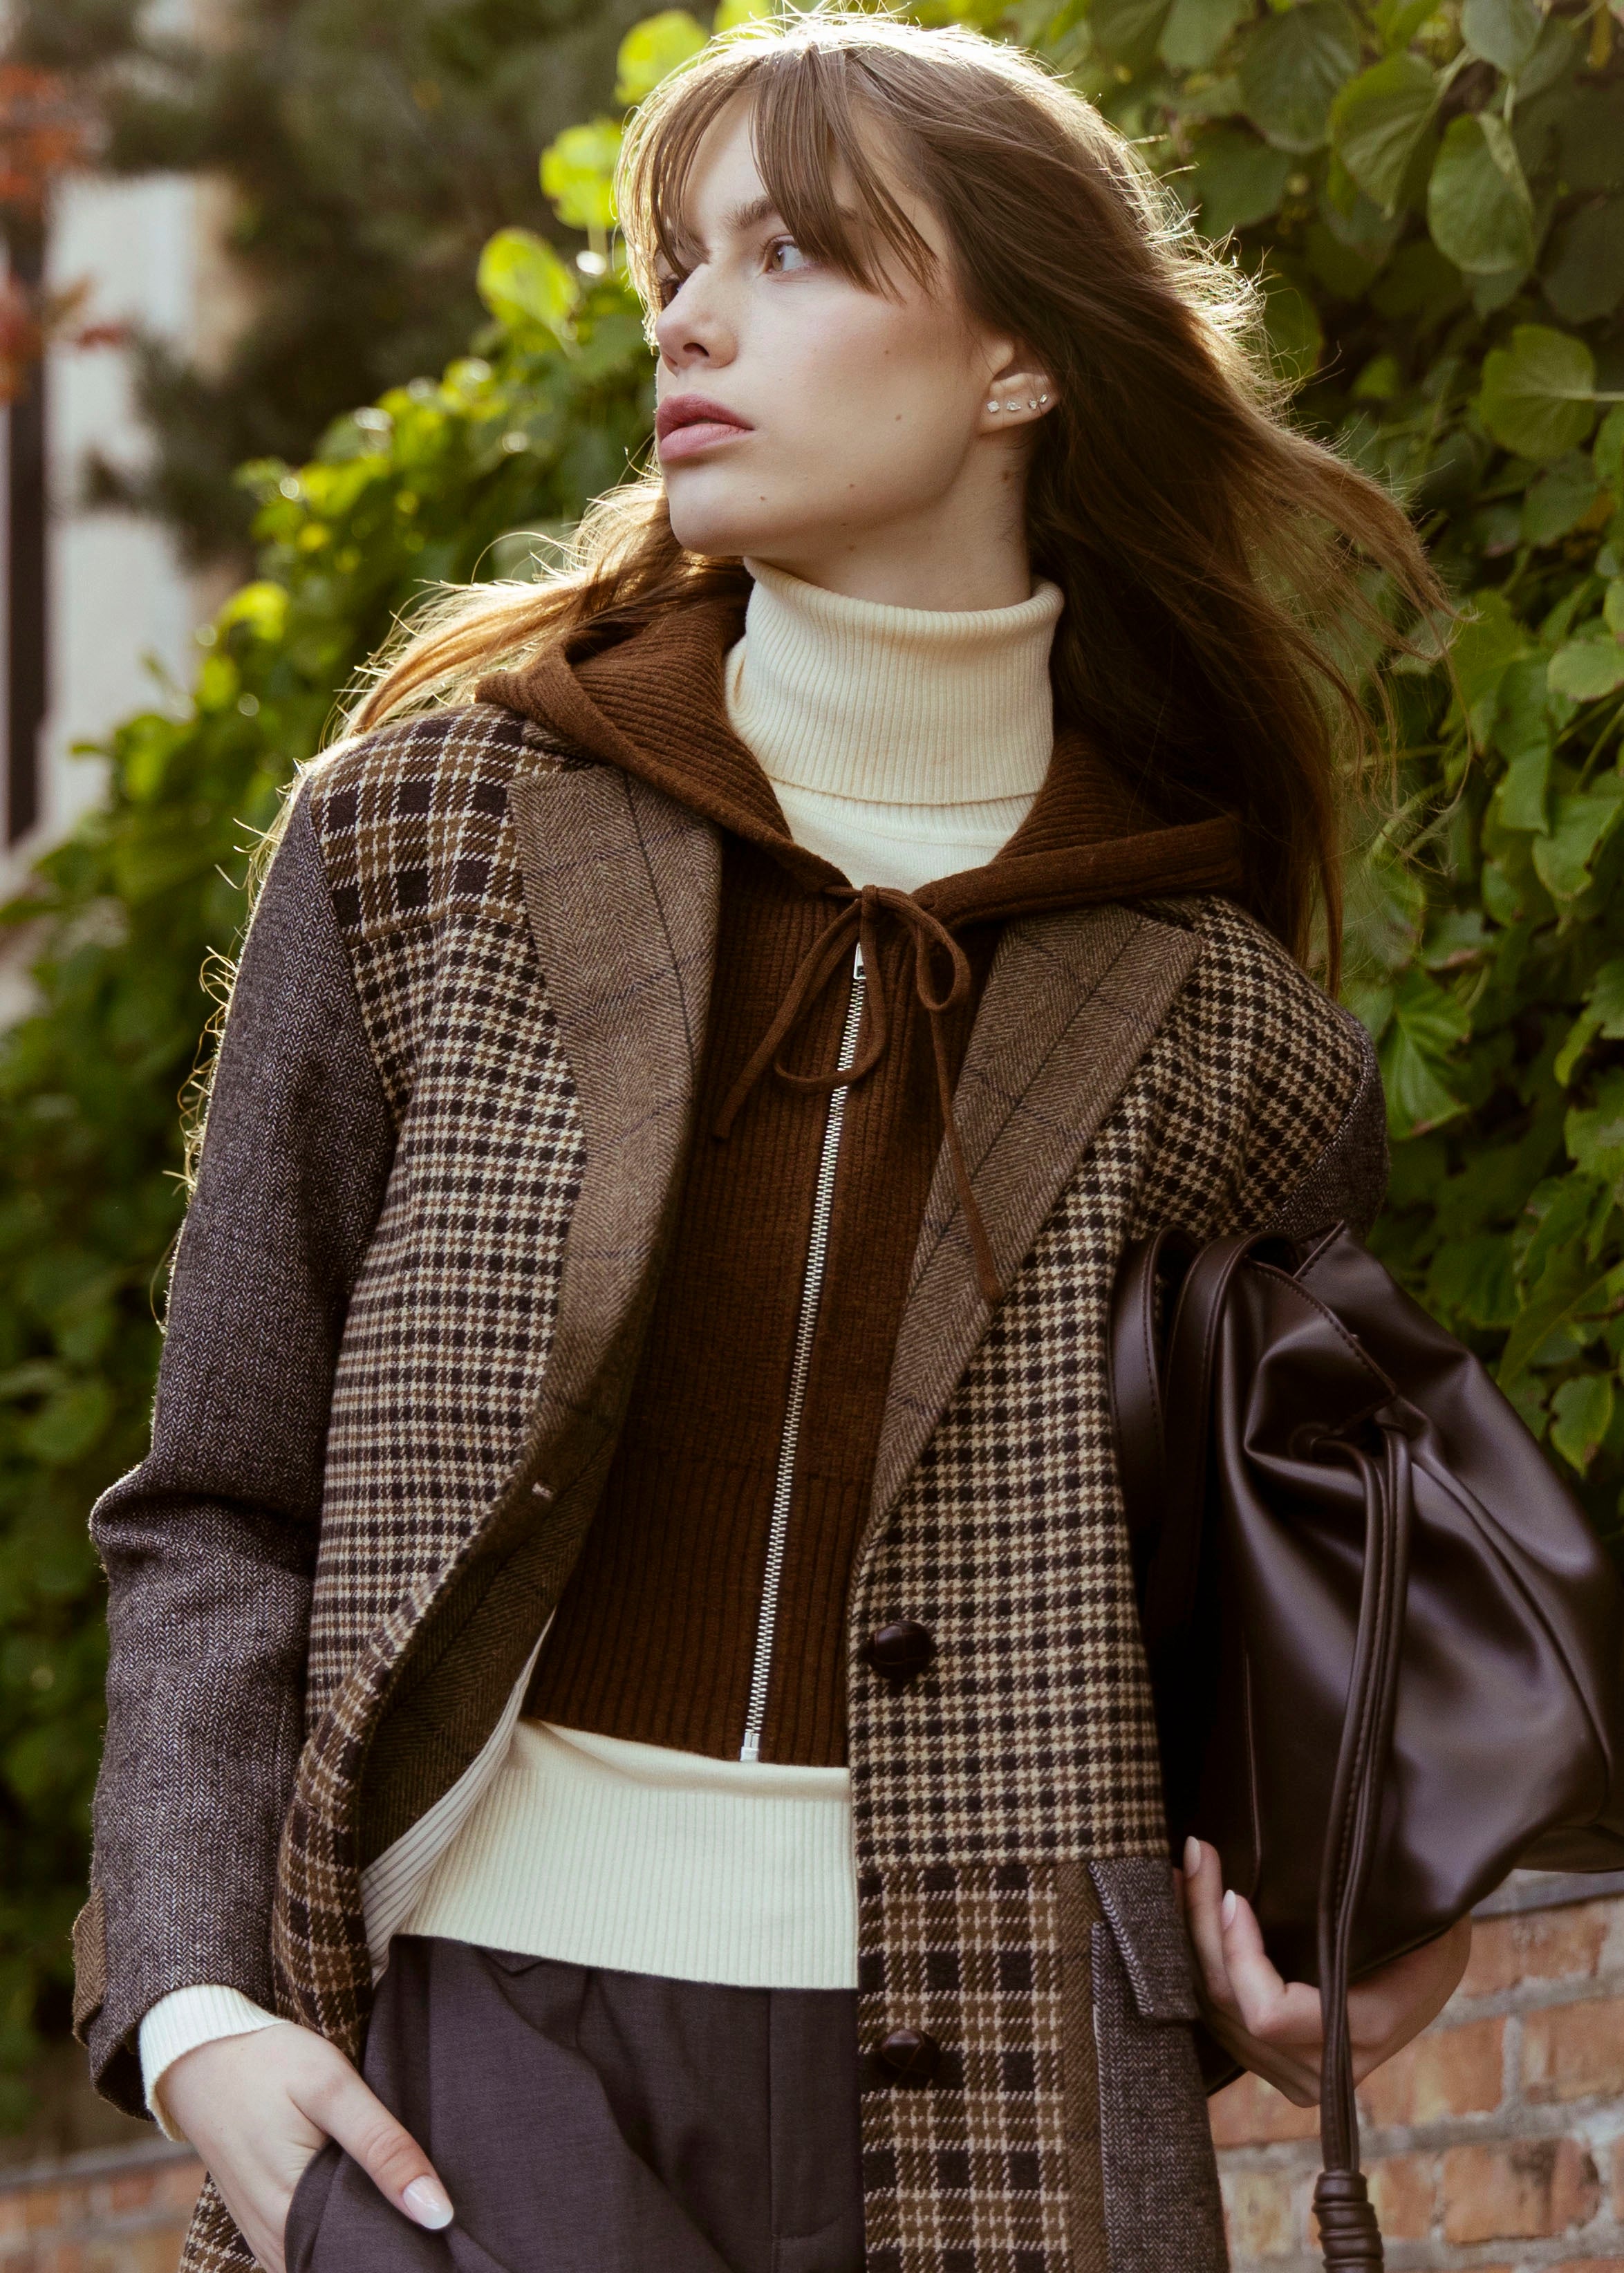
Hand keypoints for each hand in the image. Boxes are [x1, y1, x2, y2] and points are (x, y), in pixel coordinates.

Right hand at [161, 2021, 453, 2271]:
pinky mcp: (262, 2224)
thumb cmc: (269, 2064)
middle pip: (348, 2261)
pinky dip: (338, 2228)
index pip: (365, 2261)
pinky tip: (368, 2197)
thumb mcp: (333, 2089)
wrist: (200, 2055)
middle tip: (434, 2212)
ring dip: (365, 2235)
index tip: (446, 2229)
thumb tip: (438, 2212)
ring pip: (327, 2255)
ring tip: (406, 2201)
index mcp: (292, 2216)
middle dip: (390, 2243)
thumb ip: (384, 2147)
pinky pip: (307, 2245)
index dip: (409, 2249)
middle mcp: (274, 2242)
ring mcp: (264, 2237)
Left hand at [1176, 1837, 1471, 2107]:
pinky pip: (1219, 2021)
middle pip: (1230, 2005)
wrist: (1434, 1969)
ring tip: (1177, 1876)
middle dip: (1200, 1925)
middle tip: (1191, 1857)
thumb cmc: (1426, 1927)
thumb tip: (1312, 1854)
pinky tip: (1185, 1918)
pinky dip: (1197, 1967)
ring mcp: (1297, 2076)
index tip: (1233, 1894)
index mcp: (1365, 2031)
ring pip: (1214, 2013)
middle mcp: (1325, 2069)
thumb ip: (1364, 1904)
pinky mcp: (1276, 2066)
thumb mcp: (1416, 1916)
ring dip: (1189, 1942)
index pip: (1270, 2014)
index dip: (1239, 1956)